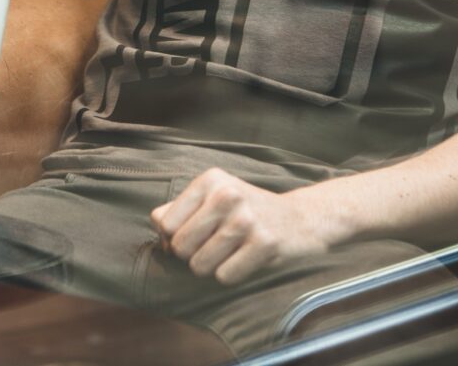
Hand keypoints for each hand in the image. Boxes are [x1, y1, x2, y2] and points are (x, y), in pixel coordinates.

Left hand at [150, 168, 333, 285]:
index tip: (190, 238)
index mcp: (209, 181)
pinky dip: (231, 275)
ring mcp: (246, 219)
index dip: (172, 239)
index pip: (165, 224)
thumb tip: (157, 228)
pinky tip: (245, 259)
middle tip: (212, 247)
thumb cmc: (248, 210)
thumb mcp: (214, 197)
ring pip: (200, 265)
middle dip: (191, 256)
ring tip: (228, 253)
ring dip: (211, 267)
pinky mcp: (264, 243)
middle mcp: (226, 195)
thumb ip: (180, 209)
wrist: (300, 218)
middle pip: (180, 247)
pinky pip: (225, 276)